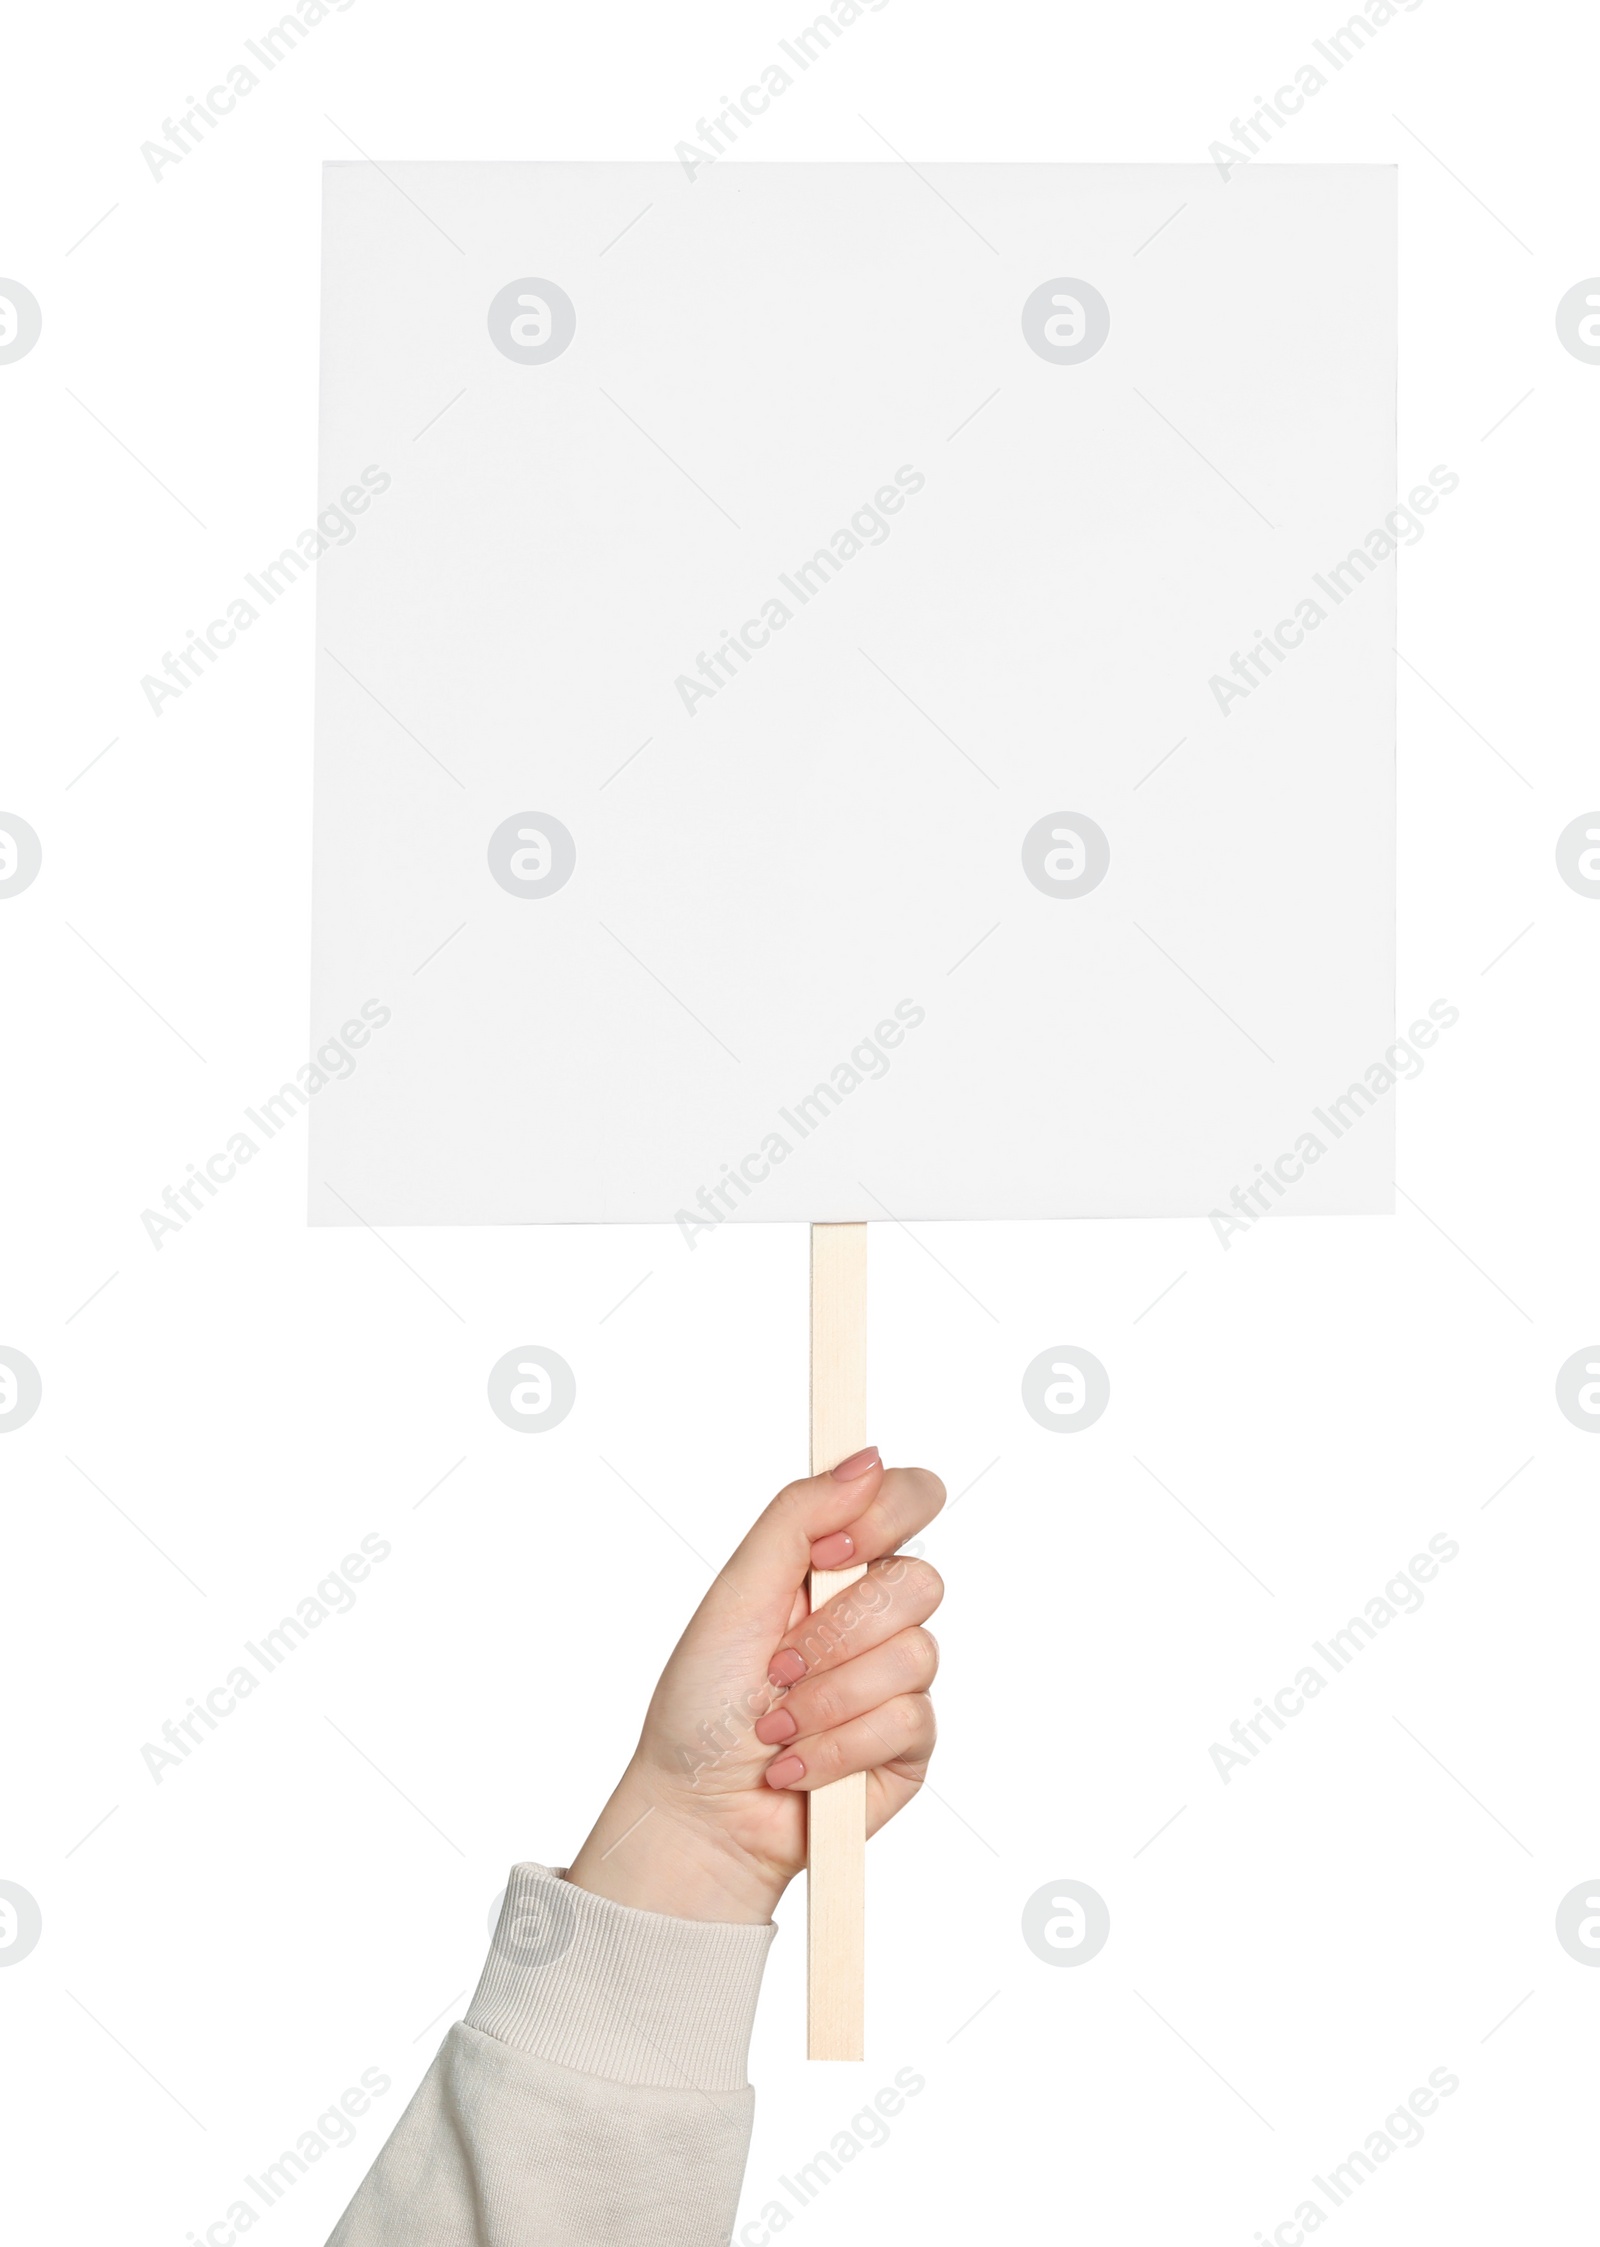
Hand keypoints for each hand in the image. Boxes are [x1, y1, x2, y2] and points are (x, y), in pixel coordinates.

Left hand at [566, 1450, 944, 1924]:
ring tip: (777, 1723)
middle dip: (836, 1633)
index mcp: (836, 1565)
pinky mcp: (910, 1744)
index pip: (910, 1498)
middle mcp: (875, 1615)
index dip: (883, 1518)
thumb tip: (867, 1457)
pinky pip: (908, 1722)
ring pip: (916, 1655)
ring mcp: (898, 1680)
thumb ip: (797, 1515)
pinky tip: (796, 1764)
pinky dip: (837, 1747)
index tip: (828, 1555)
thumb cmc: (702, 1703)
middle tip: (777, 1665)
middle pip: (919, 1581)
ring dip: (828, 1697)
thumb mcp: (736, 1593)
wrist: (699, 1812)